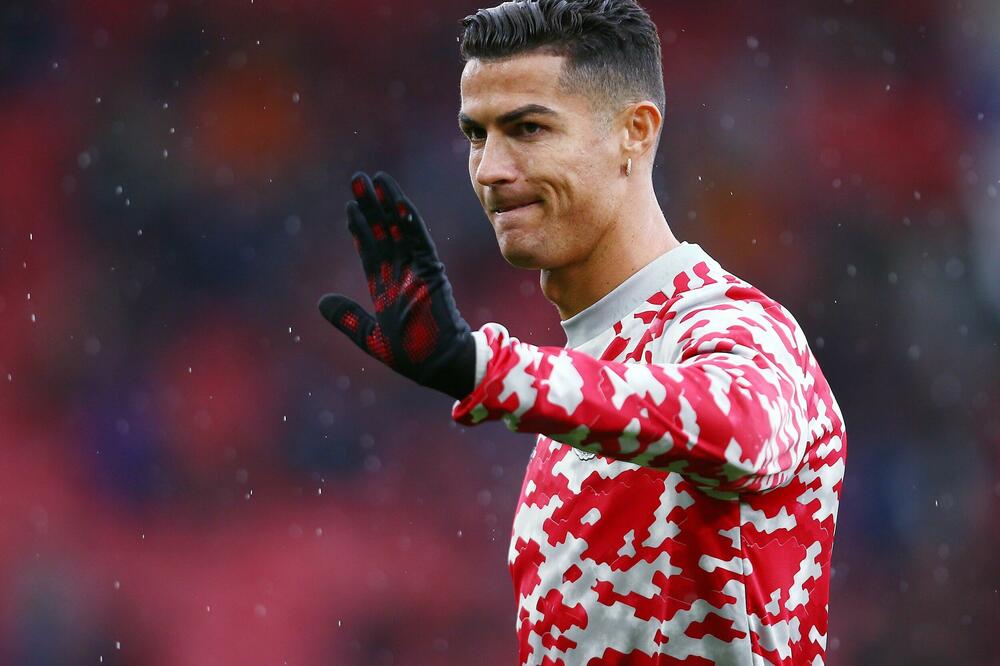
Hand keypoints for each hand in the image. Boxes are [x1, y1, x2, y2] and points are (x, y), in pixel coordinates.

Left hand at [317, 171, 475, 399]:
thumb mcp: (370, 337)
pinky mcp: (432, 272)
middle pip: (383, 232)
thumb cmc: (412, 356)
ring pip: (400, 229)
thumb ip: (347, 318)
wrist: (439, 365)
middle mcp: (401, 274)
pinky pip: (420, 241)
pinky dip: (409, 221)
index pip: (370, 251)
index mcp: (387, 289)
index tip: (350, 207)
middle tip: (358, 178)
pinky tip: (399, 202)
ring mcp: (417, 270)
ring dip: (388, 204)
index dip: (360, 229)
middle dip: (371, 206)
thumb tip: (321, 302)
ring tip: (376, 179)